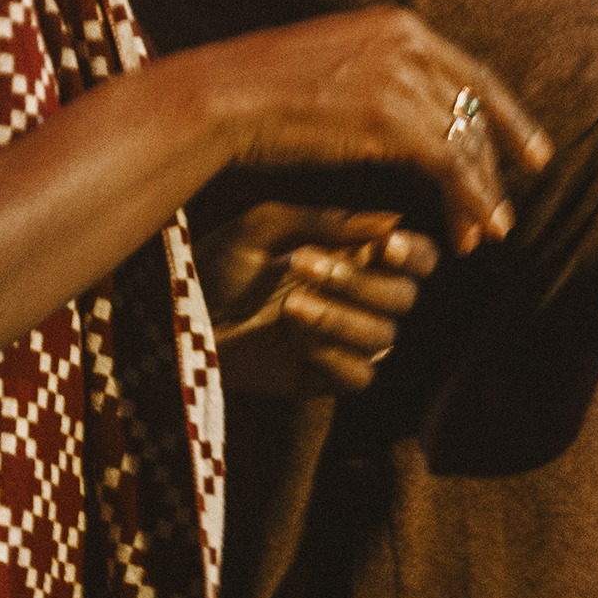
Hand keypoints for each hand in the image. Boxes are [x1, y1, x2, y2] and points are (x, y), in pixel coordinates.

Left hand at [200, 205, 433, 395]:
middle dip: (358, 282)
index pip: (417, 259)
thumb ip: (324, 222)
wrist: (180, 315)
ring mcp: (345, 341)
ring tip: (290, 305)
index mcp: (356, 257)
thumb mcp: (264, 228)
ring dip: (340, 317)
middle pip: (403, 297)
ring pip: (382, 336)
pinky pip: (360, 375)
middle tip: (302, 264)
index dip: (414, 254)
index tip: (385, 247)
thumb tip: (389, 219)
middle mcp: (361, 300)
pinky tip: (301, 341)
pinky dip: (337, 357)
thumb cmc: (219, 262)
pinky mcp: (325, 378)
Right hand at [203, 8, 549, 253]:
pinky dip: (471, 200)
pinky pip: (451, 166)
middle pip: (474, 112)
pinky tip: (477, 229)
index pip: (473, 74)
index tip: (533, 154)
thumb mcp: (335, 61)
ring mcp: (402, 78)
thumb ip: (379, 74)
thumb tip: (410, 109)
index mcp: (398, 24)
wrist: (226, 95)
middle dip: (492, 167)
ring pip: (465, 143)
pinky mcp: (392, 119)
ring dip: (482, 194)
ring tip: (488, 233)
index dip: (509, 118)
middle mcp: (410, 43)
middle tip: (502, 213)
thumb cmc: (263, 87)